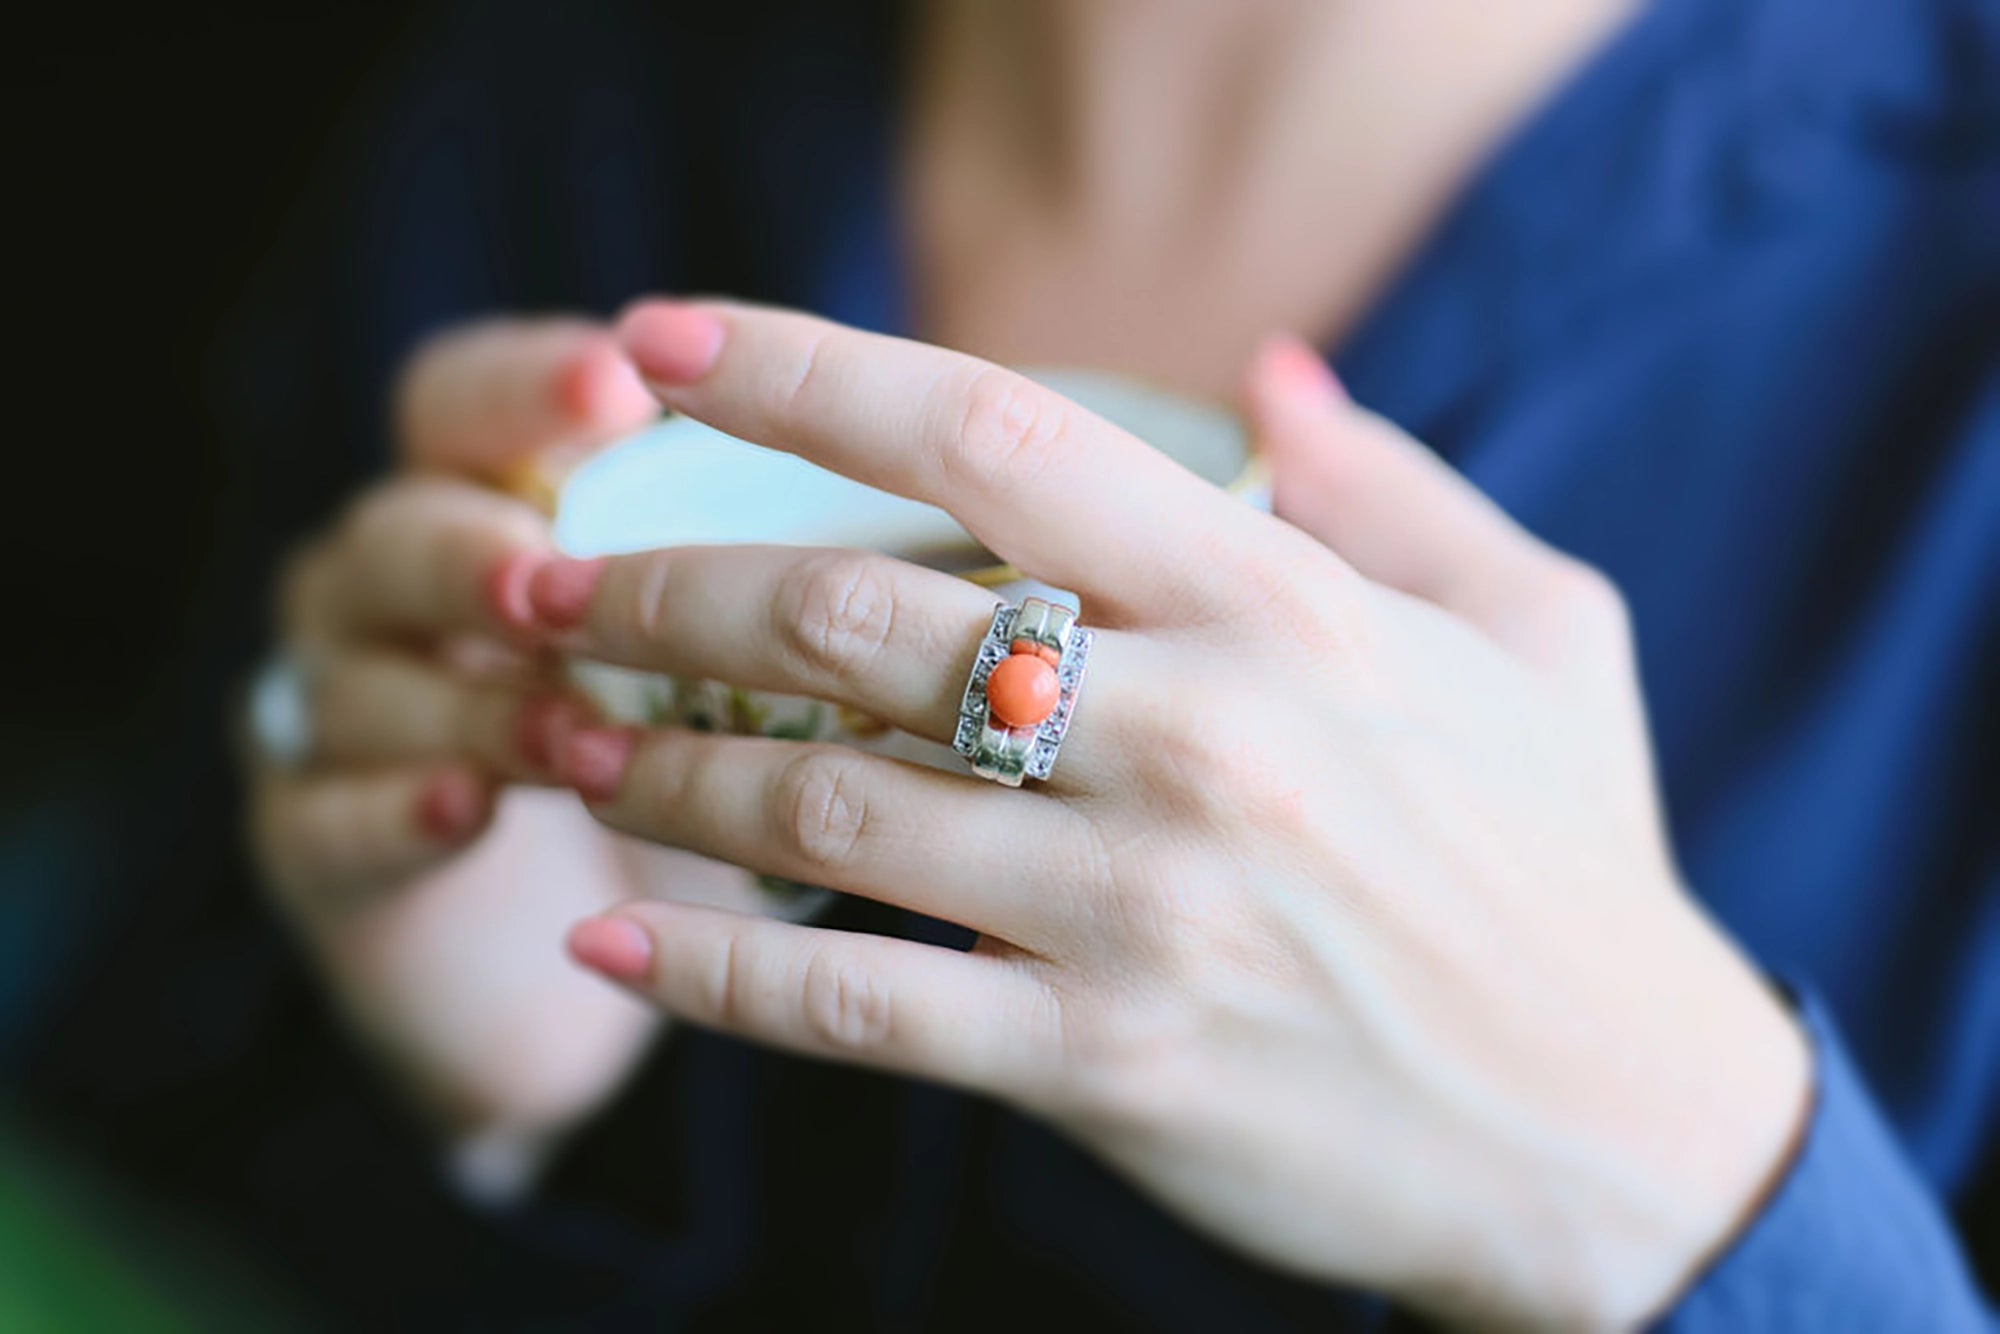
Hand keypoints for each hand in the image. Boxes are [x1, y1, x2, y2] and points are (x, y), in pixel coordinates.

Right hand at [248, 318, 716, 1169]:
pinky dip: (396, 811)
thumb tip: (931, 475)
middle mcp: (391, 586)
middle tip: (551, 589)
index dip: (530, 387)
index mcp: (484, 499)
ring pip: (361, 682)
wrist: (591, 944)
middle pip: (398, 533)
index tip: (625, 386)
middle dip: (475, 555)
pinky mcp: (313, 845)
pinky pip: (328, 820)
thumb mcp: (737, 646)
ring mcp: (338, 713)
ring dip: (473, 707)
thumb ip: (777, 557)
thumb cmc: (689, 753)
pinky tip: (467, 809)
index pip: (468, 402)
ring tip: (570, 739)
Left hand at [523, 302, 1810, 1324]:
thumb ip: (1393, 487)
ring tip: (565, 734)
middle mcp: (1202, 736)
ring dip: (665, 761)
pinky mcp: (1105, 1064)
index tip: (667, 343)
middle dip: (669, 582)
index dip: (809, 373)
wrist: (1619, 1135)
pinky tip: (609, 940)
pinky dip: (709, 973)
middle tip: (555, 577)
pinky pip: (854, 1005)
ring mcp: (1143, 908)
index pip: (1001, 439)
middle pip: (859, 616)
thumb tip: (1266, 373)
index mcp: (1289, 610)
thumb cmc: (1572, 866)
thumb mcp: (1541, 634)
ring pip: (828, 803)